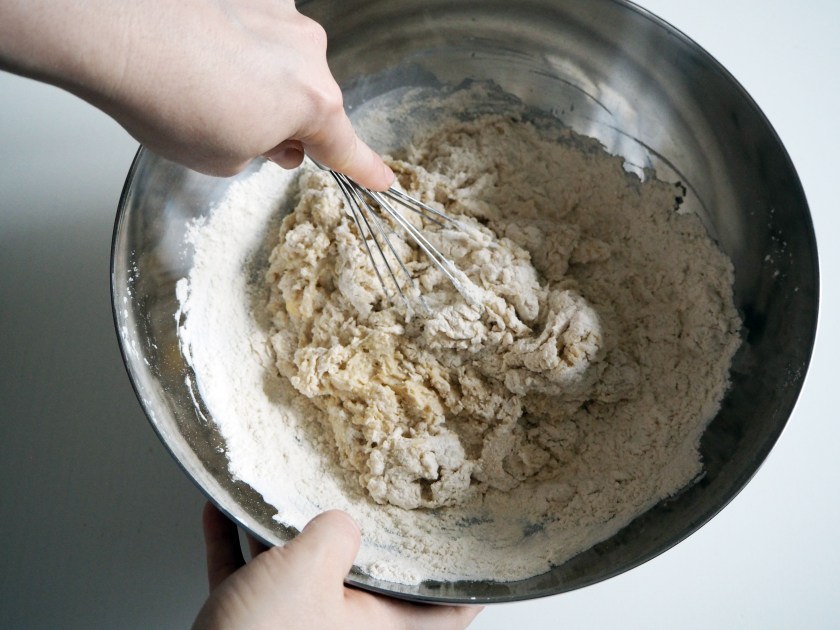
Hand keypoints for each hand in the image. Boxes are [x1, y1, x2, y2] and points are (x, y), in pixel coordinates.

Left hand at [0, 0, 392, 188]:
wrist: (114, 27)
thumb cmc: (168, 99)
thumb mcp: (221, 159)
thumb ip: (260, 154)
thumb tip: (270, 135)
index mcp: (312, 104)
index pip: (347, 149)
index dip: (365, 170)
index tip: (383, 180)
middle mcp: (308, 54)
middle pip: (310, 100)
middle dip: (282, 120)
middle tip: (233, 130)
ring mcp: (280, 14)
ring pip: (283, 61)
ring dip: (258, 78)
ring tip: (203, 84)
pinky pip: (257, 27)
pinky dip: (237, 43)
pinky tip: (200, 49)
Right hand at [192, 502, 481, 629]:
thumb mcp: (311, 570)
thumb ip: (336, 534)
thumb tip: (340, 521)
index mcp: (374, 626)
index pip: (445, 611)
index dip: (469, 584)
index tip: (481, 553)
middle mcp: (337, 628)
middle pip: (366, 580)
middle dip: (360, 539)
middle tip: (373, 505)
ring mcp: (291, 626)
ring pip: (299, 571)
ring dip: (282, 532)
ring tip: (278, 493)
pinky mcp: (248, 625)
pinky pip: (247, 574)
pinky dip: (235, 543)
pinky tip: (221, 513)